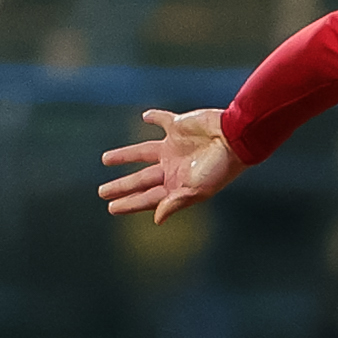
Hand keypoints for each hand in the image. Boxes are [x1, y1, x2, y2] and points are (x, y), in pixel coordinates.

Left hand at [99, 108, 246, 222]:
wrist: (236, 137)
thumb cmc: (220, 167)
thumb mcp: (197, 190)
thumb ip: (175, 202)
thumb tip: (156, 219)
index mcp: (176, 184)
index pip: (147, 197)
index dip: (129, 203)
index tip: (111, 208)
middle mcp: (172, 167)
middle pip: (141, 178)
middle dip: (122, 185)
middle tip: (102, 192)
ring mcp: (174, 147)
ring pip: (142, 152)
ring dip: (125, 156)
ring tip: (105, 159)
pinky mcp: (178, 126)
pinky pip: (161, 120)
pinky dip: (153, 118)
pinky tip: (144, 117)